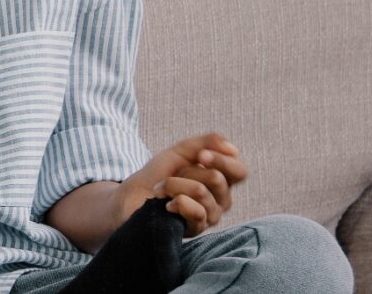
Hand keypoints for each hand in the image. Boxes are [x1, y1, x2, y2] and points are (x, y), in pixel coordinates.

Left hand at [119, 133, 248, 236]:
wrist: (132, 196)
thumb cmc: (159, 174)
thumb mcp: (181, 152)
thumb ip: (206, 143)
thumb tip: (232, 148)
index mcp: (222, 180)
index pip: (240, 171)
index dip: (221, 159)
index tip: (200, 154)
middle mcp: (222, 200)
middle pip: (216, 178)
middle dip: (186, 170)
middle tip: (174, 176)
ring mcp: (211, 216)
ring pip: (200, 191)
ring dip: (173, 184)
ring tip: (163, 189)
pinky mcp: (196, 229)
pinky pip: (194, 211)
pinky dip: (175, 201)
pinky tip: (166, 205)